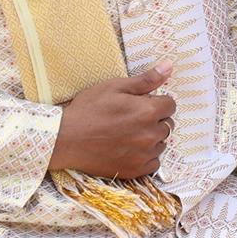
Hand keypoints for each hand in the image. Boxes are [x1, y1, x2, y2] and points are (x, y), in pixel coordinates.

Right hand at [48, 64, 175, 178]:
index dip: (157, 102)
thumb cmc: (88, 110)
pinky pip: (154, 163)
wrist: (66, 139)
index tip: (142, 104)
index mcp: (148, 111)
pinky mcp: (135, 170)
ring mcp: (143, 155)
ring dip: (151, 138)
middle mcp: (150, 134)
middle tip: (132, 118)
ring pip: (161, 143)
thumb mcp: (115, 87)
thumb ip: (146, 80)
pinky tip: (129, 149)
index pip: (171, 105)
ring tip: (129, 133)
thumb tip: (169, 67)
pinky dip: (146, 156)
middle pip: (167, 124)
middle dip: (155, 119)